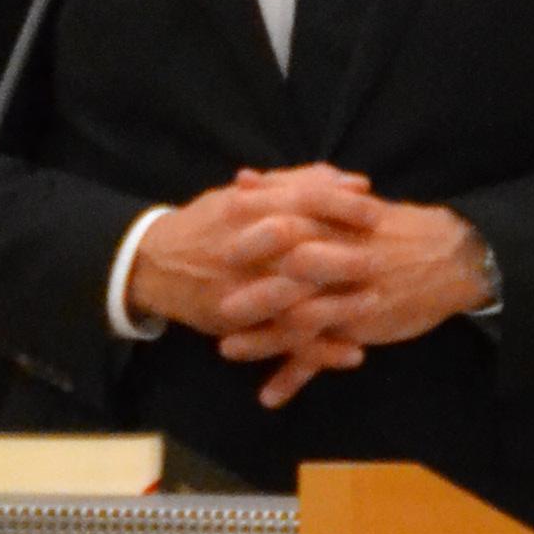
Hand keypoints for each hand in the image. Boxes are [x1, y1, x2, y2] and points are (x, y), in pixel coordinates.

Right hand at [126, 165, 382, 340]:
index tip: (375, 210)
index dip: (341, 205)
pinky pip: (283, 341)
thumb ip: (295, 185)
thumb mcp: (244, 196)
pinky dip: (319, 350)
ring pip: (294, 300)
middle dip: (344, 255)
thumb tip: (348, 180)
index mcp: (246, 209)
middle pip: (300, 249)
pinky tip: (354, 353)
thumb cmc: (208, 224)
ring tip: (374, 302)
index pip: (301, 201)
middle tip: (380, 259)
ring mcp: (238, 289)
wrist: (153, 264)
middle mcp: (242, 248)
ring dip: (338, 305)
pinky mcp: (237, 324)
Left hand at [221, 193, 493, 406]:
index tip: (213, 244)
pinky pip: (323, 356)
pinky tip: (269, 396)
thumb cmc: (389, 227)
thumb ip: (288, 191)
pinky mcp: (360, 326)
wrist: (449, 257)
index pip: (287, 222)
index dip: (249, 233)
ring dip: (263, 338)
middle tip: (213, 303)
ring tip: (226, 350)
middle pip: (290, 273)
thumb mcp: (345, 200)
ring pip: (302, 320)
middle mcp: (343, 258)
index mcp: (334, 223)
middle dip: (252, 289)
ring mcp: (351, 296)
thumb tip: (240, 179)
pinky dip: (295, 377)